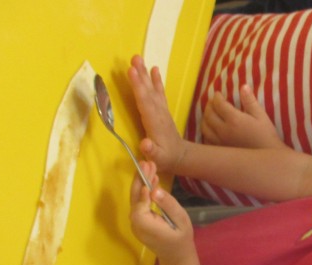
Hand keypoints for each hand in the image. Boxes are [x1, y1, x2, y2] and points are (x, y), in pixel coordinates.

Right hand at [127, 55, 188, 174]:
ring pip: (152, 89)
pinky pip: (159, 92)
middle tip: (134, 58)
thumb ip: (151, 151)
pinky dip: (156, 80)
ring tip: (139, 58)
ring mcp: (161, 110)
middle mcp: (158, 113)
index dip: (138, 87)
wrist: (180, 156)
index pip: (144, 102)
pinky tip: (154, 69)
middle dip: (141, 75)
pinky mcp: (162, 109)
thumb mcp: (157, 159)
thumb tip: (145, 144)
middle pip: (148, 91)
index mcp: (154, 123)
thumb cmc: (164, 158)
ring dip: (145, 74)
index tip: (131, 72)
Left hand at [129, 160, 193, 263]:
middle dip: (141, 178)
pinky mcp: (138, 222)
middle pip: (135, 196)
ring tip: (149, 168)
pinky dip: (143, 192)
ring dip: (142, 183)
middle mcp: (135, 223)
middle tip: (148, 162)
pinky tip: (150, 181)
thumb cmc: (181, 238)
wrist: (176, 255)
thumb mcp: (180, 220)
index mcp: (144, 222)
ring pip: (136, 199)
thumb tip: (155, 190)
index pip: (140, 198)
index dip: (143, 180)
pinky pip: (139, 204)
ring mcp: (135, 223)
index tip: (149, 165)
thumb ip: (168, 205)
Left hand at [202, 85, 287, 149]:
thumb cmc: (266, 137)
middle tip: (213, 102)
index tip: (218, 94)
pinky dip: (206, 133)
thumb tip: (244, 86)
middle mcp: (224, 130)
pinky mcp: (220, 151)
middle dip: (209, 105)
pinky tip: (211, 130)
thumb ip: (250, 101)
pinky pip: (207, 140)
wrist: (267, 159)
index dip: (217, 97)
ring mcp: (220, 142)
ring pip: (204, 127)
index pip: (218, 104)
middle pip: (208, 114)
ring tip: (209, 114)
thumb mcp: (261, 117)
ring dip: (205, 118)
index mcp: (234, 119)